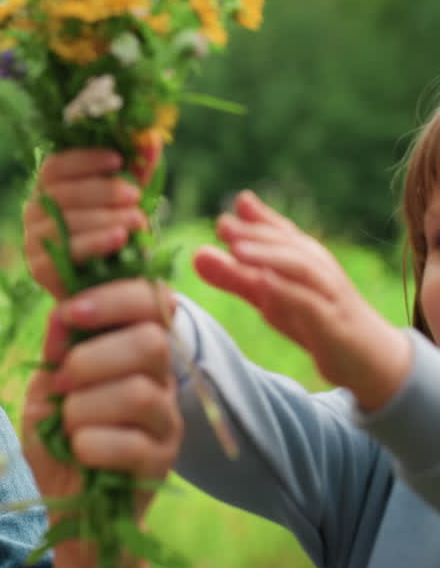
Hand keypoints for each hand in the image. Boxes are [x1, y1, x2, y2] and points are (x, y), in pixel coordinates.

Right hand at [22, 149, 148, 298]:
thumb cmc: (118, 234)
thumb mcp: (130, 200)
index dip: (84, 160)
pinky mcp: (39, 269)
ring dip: (103, 218)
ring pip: (63, 223)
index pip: (55, 166)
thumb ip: (138, 171)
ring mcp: (33, 241)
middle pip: (60, 193)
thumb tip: (151, 138)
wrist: (113, 286)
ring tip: (137, 220)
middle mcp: (34, 211)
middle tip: (134, 196)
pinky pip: (64, 252)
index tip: (117, 159)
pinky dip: (94, 244)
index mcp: (50, 188)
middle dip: (101, 191)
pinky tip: (119, 240)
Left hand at [22, 279, 182, 567]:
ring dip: (85, 406)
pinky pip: (133, 443)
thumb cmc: (58, 436)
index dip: (114, 297)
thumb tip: (61, 312)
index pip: (152, 300)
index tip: (68, 311)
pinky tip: (79, 450)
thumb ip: (56, 350)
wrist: (67, 503)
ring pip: (140, 392)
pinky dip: (91, 444)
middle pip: (152, 342)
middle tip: (60, 381)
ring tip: (68, 424)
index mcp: (134, 348)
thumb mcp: (46, 386)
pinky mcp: (163, 462)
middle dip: (92, 357)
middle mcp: (161, 379)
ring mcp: (167, 420)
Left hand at [192, 190, 411, 410]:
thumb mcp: (269, 298)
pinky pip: (310, 303)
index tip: (230, 207)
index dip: (255, 218)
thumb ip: (236, 276)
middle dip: (255, 232)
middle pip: (287, 244)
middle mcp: (317, 270)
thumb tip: (198, 253)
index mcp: (302, 258)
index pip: (278, 232)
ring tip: (238, 249)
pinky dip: (287, 291)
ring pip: (301, 268)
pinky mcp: (332, 323)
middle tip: (222, 224)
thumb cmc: (315, 319)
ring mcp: (328, 295)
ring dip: (269, 256)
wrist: (369, 360)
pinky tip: (263, 284)